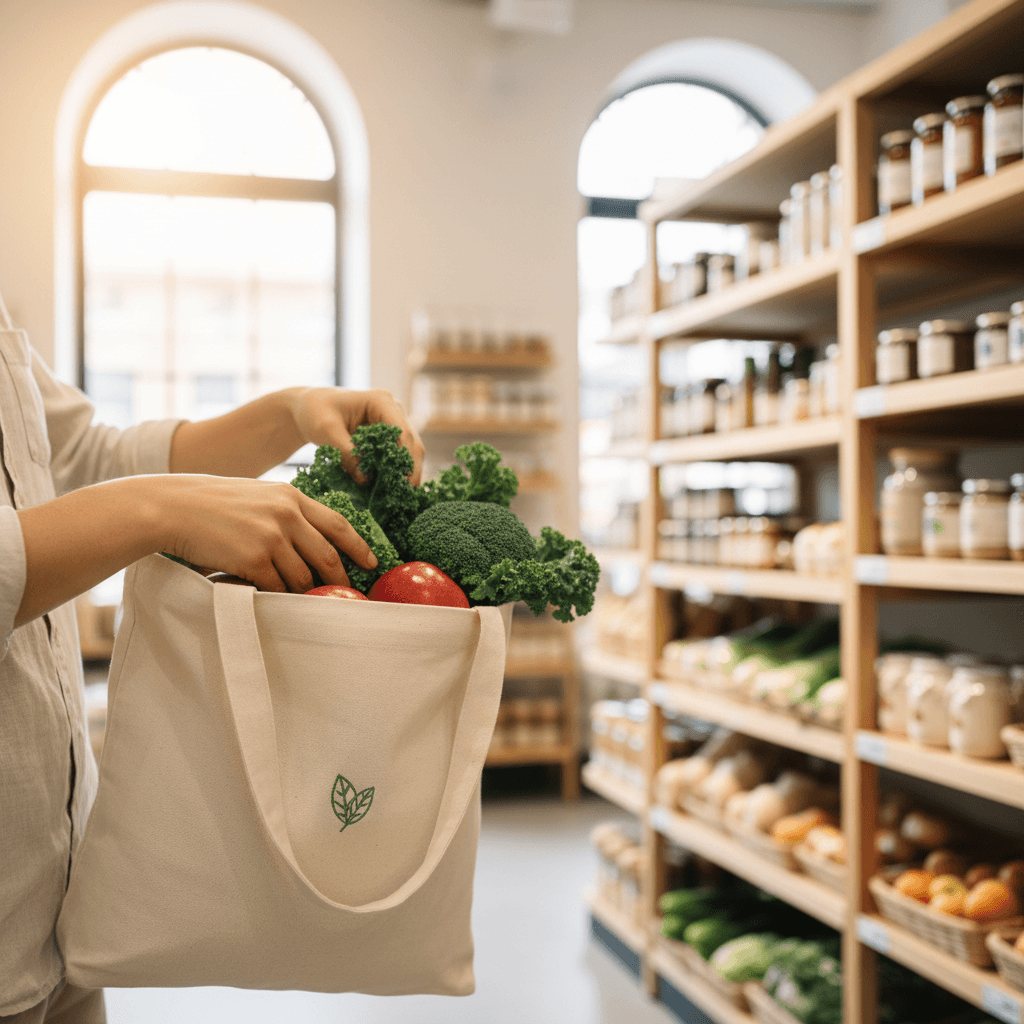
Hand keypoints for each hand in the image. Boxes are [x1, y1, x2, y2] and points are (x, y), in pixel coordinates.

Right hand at [158, 475, 376, 592]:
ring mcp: (271, 537)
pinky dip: (277, 595)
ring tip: (303, 599)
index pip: (338, 524)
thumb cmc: (213, 503)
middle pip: (327, 555)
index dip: (359, 546)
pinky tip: (274, 597)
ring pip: (302, 577)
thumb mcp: (258, 495)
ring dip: (304, 592)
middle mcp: (286, 515)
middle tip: (345, 593)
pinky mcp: (253, 559)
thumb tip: (314, 541)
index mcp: (291, 496)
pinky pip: (277, 587)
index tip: (371, 562)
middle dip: (339, 579)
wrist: (172, 507)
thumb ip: (287, 512)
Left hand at [287, 387, 424, 485]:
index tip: (404, 480)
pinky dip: (395, 471)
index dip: (405, 456)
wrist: (308, 409)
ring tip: (402, 495)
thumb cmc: (315, 412)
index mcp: (381, 400)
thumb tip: (366, 480)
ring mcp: (392, 422)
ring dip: (406, 471)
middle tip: (407, 493)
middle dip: (410, 468)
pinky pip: (397, 455)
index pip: (401, 431)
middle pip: (411, 441)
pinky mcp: (387, 436)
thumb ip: (346, 453)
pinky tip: (393, 489)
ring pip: (409, 450)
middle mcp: (392, 409)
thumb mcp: (327, 431)